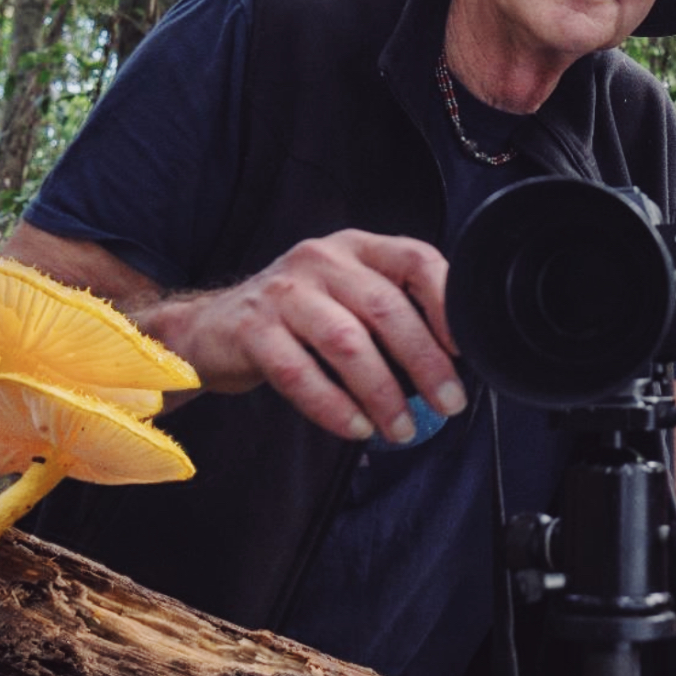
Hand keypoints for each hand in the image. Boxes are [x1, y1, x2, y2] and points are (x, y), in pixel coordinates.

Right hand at [139, 229, 462, 443]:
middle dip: (425, 362)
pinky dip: (333, 406)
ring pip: (347, 342)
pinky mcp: (251, 328)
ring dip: (382, 392)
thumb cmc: (295, 319)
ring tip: (402, 427)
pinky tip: (356, 428)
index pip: (415, 259)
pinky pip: (299, 374)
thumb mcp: (346, 297)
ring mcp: (284, 291)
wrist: (209, 330)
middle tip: (449, 403)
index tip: (467, 348)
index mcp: (355, 248)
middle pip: (386, 308)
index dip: (447, 302)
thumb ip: (392, 312)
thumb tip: (452, 361)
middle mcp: (322, 259)